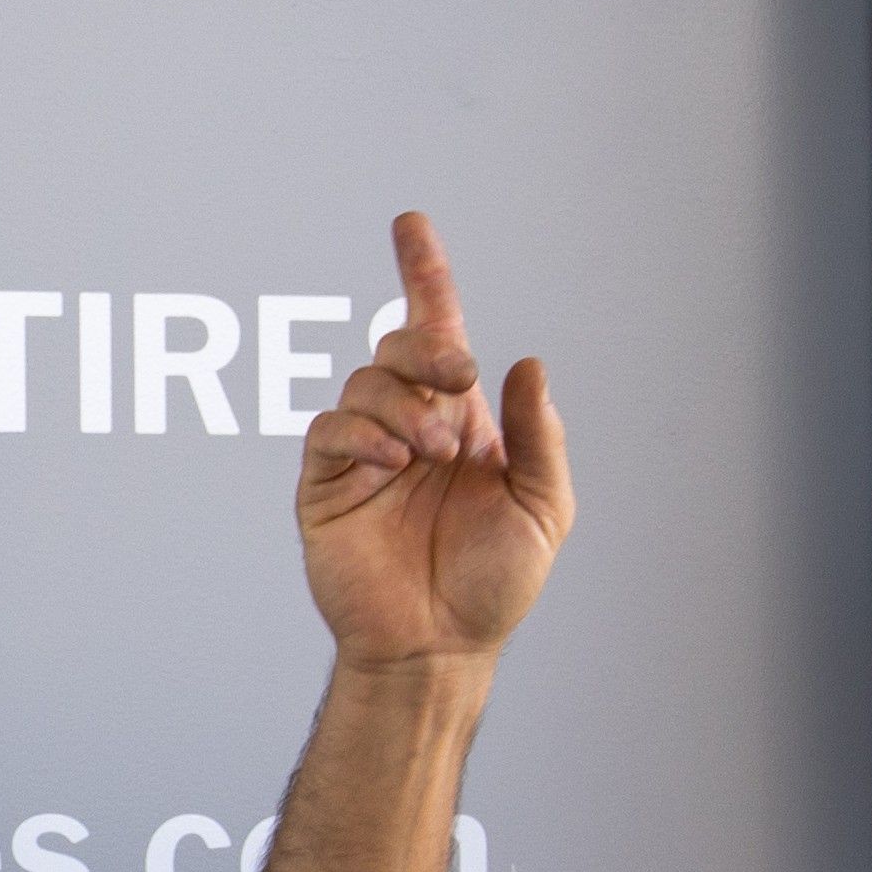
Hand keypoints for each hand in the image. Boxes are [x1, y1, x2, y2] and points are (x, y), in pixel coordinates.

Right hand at [298, 215, 574, 666]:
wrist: (440, 647)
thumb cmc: (495, 584)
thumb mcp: (543, 507)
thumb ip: (540, 436)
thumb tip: (526, 362)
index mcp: (461, 418)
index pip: (438, 331)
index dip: (423, 275)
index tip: (411, 224)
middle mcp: (411, 423)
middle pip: (401, 343)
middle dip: (428, 344)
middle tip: (458, 380)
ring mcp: (365, 453)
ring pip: (367, 382)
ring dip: (405, 406)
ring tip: (432, 456)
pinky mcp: (327, 483)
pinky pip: (333, 429)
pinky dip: (363, 433)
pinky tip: (393, 462)